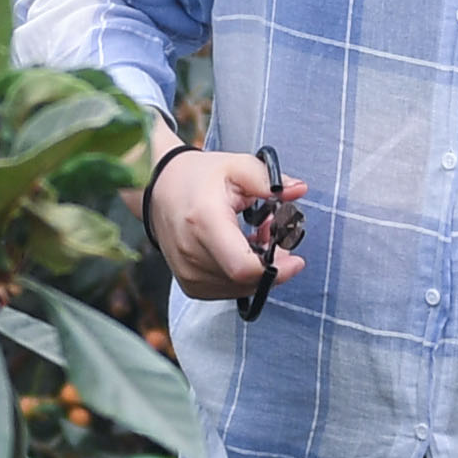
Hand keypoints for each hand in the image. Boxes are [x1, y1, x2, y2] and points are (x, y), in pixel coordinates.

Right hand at [146, 146, 303, 307]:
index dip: (275, 270)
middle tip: (274, 236)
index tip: (296, 259)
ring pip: (239, 289)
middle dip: (272, 265)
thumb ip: (270, 179)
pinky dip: (242, 278)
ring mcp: (188, 273)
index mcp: (204, 223)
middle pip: (246, 280)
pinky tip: (241, 252)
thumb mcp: (236, 166)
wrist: (158, 189)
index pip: (243, 267)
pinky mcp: (190, 284)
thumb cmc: (197, 177)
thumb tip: (299, 189)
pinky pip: (227, 291)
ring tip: (256, 239)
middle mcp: (192, 254)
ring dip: (257, 271)